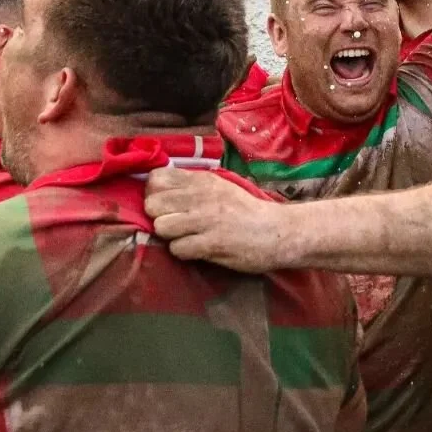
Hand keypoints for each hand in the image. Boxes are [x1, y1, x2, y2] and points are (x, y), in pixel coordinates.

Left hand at [144, 168, 294, 271]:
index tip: (165, 204)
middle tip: (175, 224)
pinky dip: (184, 252)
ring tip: (185, 238)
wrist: (278, 232)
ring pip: (161, 226)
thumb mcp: (220, 188)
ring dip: (170, 236)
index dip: (154, 194)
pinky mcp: (211, 243)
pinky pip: (177, 249)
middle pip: (153, 205)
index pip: (157, 179)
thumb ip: (192, 186)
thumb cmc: (247, 211)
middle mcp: (200, 197)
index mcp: (202, 181)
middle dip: (159, 217)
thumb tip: (158, 188)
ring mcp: (206, 220)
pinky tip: (197, 250)